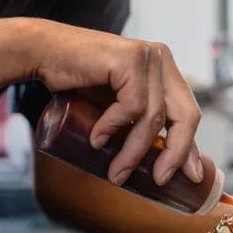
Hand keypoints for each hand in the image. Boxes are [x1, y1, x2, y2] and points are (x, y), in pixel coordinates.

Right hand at [30, 19, 202, 186]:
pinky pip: (132, 106)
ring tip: (116, 172)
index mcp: (165, 70)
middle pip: (184, 114)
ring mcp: (148, 57)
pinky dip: (113, 127)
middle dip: (175, 153)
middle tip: (158, 179)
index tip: (191, 177)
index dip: (190, 146)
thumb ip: (139, 122)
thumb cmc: (77, 82)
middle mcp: (162, 59)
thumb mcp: (118, 107)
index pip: (188, 112)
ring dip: (134, 151)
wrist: (41, 53)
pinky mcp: (130, 58)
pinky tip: (97, 140)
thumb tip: (163, 164)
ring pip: (154, 116)